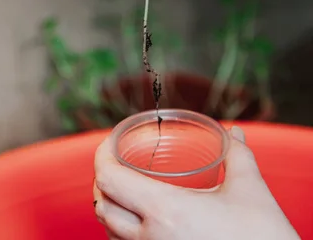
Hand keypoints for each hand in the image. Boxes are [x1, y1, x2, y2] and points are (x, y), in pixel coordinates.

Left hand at [93, 126, 299, 239]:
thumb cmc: (262, 237)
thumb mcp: (249, 188)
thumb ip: (237, 153)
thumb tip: (233, 133)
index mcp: (166, 212)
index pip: (109, 182)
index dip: (101, 157)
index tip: (109, 141)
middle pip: (102, 208)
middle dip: (102, 180)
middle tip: (114, 160)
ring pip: (111, 234)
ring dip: (110, 207)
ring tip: (124, 187)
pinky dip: (123, 231)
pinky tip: (141, 218)